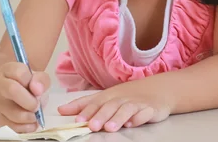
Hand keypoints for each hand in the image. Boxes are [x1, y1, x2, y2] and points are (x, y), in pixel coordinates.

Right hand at [0, 62, 50, 132]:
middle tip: (37, 105)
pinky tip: (31, 123)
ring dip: (30, 116)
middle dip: (30, 101)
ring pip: (13, 113)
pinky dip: (26, 128)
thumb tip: (37, 90)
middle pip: (13, 90)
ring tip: (35, 114)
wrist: (10, 92)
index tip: (36, 87)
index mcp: (7, 70)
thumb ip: (41, 79)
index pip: (20, 72)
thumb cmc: (26, 83)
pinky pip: (13, 127)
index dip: (32, 80)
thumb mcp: (36, 76)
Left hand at [57, 81, 171, 131]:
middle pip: (110, 106)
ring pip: (126, 109)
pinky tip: (132, 123)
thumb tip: (61, 110)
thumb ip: (83, 105)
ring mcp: (136, 103)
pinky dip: (139, 117)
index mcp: (109, 96)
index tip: (78, 119)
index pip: (96, 102)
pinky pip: (145, 112)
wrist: (156, 90)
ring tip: (110, 127)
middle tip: (92, 126)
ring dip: (118, 117)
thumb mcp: (104, 98)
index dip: (87, 110)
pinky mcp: (150, 108)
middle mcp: (121, 98)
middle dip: (101, 115)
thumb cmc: (126, 96)